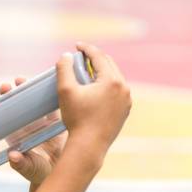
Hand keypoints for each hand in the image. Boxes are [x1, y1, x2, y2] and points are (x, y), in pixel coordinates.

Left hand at [0, 78, 66, 185]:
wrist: (59, 171)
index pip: (0, 120)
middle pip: (13, 106)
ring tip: (20, 80)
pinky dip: (46, 94)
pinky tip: (45, 84)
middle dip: (7, 95)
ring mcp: (38, 122)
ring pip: (30, 101)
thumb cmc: (39, 172)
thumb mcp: (30, 169)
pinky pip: (49, 105)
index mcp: (14, 136)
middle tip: (5, 87)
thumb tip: (12, 156)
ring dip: (25, 89)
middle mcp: (24, 126)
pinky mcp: (53, 120)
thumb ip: (21, 165)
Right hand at [56, 42, 131, 162]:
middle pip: (109, 65)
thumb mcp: (65, 91)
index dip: (86, 48)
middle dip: (95, 58)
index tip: (76, 46)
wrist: (89, 146)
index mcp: (112, 80)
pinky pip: (117, 92)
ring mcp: (126, 100)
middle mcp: (124, 88)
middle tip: (81, 57)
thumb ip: (64, 69)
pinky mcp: (125, 111)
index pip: (99, 56)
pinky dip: (107, 86)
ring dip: (102, 72)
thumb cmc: (77, 119)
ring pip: (114, 78)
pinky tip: (96, 89)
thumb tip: (66, 55)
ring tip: (87, 72)